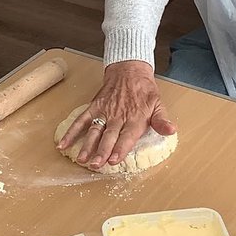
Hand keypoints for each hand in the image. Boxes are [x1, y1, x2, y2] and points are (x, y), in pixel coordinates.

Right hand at [58, 61, 175, 170]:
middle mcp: (118, 116)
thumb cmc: (144, 91)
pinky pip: (81, 120)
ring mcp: (104, 112)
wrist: (129, 70)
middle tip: (96, 164)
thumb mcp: (158, 104)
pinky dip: (72, 132)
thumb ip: (161, 120)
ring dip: (87, 145)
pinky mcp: (94, 107)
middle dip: (101, 151)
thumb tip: (171, 130)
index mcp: (135, 118)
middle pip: (109, 136)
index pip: (127, 136)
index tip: (113, 160)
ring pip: (94, 130)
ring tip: (82, 159)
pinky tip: (64, 144)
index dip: (120, 149)